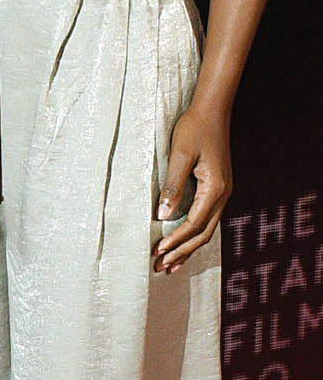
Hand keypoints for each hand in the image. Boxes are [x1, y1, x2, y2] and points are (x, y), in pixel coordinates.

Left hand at [155, 99, 231, 272]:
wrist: (211, 110)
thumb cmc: (193, 129)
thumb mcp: (179, 155)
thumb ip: (173, 185)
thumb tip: (164, 215)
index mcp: (215, 188)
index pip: (194, 223)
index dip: (176, 240)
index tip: (157, 251)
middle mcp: (223, 194)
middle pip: (203, 233)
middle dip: (182, 252)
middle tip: (161, 269)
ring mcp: (222, 192)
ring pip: (206, 229)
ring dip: (188, 248)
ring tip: (171, 265)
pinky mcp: (216, 188)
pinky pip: (206, 218)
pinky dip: (193, 234)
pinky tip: (182, 243)